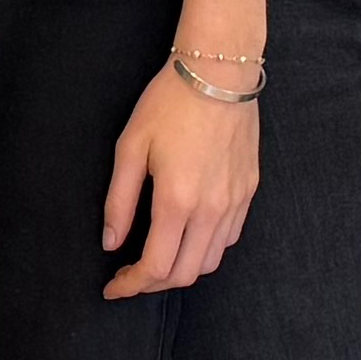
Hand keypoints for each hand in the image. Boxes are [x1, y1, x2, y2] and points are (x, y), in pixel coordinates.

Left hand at [100, 60, 258, 296]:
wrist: (219, 72)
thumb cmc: (169, 103)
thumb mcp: (131, 147)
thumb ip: (119, 202)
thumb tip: (111, 244)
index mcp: (177, 201)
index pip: (155, 267)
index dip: (131, 285)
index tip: (113, 287)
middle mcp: (211, 210)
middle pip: (184, 274)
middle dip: (153, 284)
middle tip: (131, 276)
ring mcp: (235, 202)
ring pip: (210, 261)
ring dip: (181, 269)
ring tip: (158, 257)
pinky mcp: (249, 190)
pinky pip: (229, 238)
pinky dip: (206, 249)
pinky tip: (188, 234)